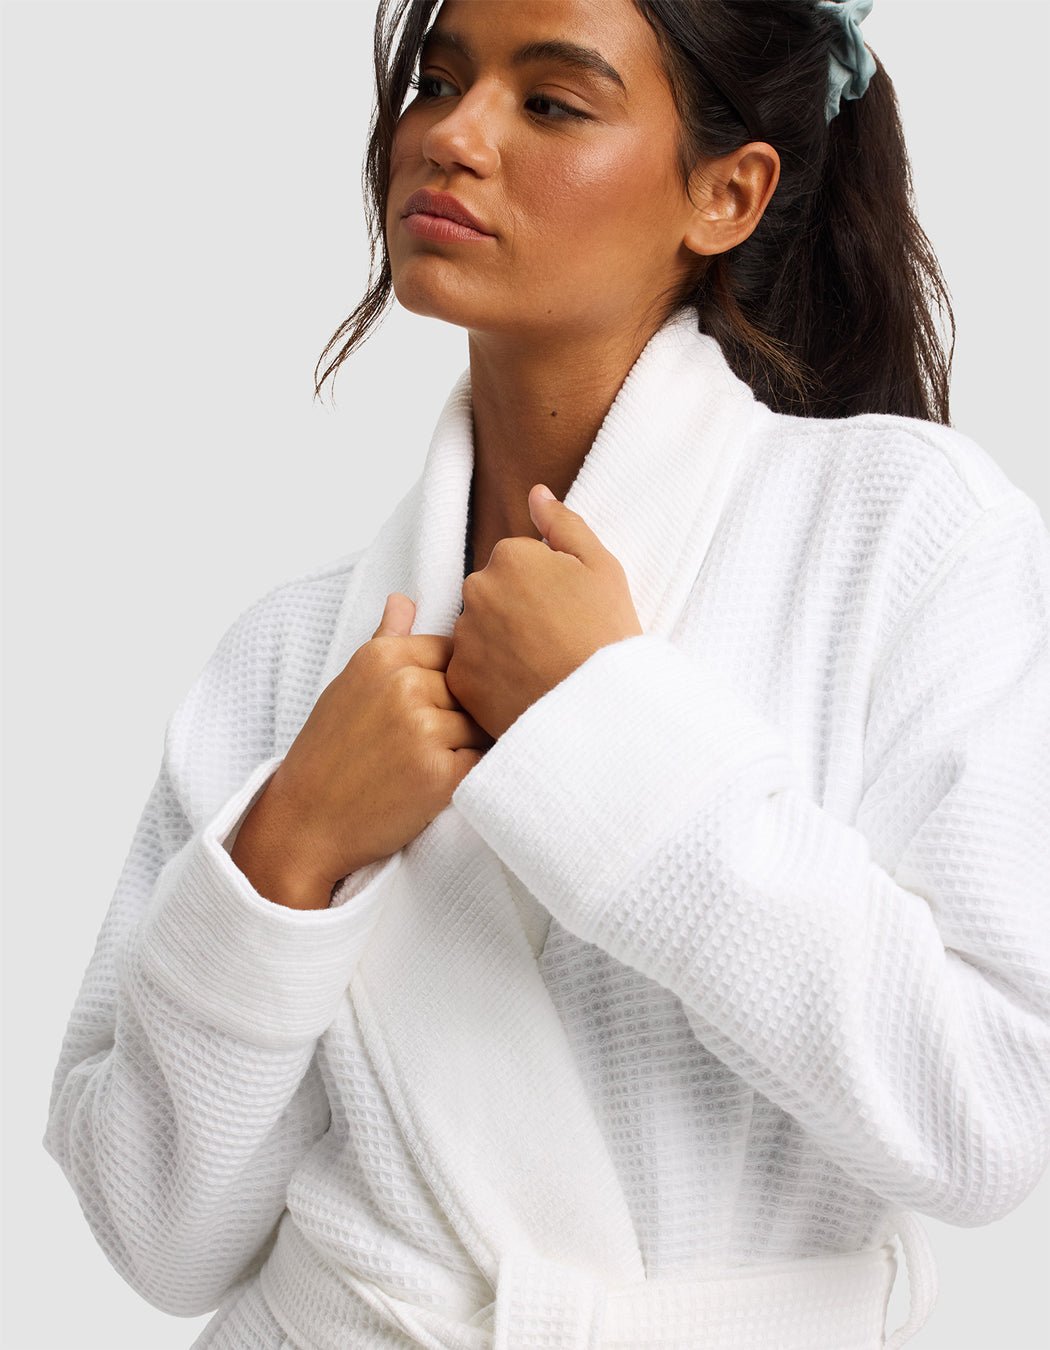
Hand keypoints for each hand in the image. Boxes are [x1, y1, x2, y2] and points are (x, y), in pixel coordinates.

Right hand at [231, 592, 493, 906]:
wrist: (306, 823)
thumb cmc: (328, 754)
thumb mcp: (348, 684)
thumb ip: (385, 639)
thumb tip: (404, 598)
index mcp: (382, 657)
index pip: (453, 650)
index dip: (451, 682)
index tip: (434, 707)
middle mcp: (404, 685)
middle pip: (471, 687)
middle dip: (464, 713)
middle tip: (436, 743)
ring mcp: (424, 728)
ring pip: (482, 723)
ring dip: (470, 745)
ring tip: (434, 764)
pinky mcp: (441, 773)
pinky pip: (483, 760)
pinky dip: (471, 774)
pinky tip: (440, 785)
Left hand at [446, 485, 643, 740]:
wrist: (602, 707)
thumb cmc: (607, 635)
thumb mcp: (601, 567)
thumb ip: (563, 524)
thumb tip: (536, 493)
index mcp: (509, 555)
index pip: (515, 561)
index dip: (544, 586)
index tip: (566, 611)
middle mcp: (476, 589)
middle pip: (492, 594)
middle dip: (516, 611)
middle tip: (555, 640)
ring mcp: (465, 636)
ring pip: (479, 632)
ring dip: (501, 644)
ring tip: (541, 666)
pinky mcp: (460, 679)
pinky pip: (471, 671)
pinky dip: (492, 678)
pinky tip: (524, 686)